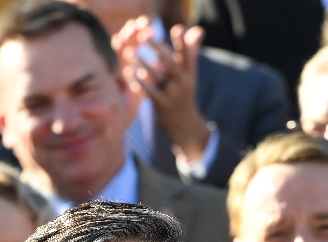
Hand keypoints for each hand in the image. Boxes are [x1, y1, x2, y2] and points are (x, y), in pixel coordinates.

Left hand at [113, 17, 210, 162]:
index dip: (182, 42)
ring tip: (130, 53)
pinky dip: (139, 83)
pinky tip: (129, 74)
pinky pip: (149, 93)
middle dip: (157, 50)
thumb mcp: (190, 74)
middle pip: (170, 64)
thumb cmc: (184, 94)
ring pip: (157, 77)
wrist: (186, 126)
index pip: (187, 55)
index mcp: (188, 73)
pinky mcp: (162, 107)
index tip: (177, 29)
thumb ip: (190, 52)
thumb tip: (198, 30)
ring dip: (142, 64)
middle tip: (143, 37)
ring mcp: (173, 95)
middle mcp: (182, 83)